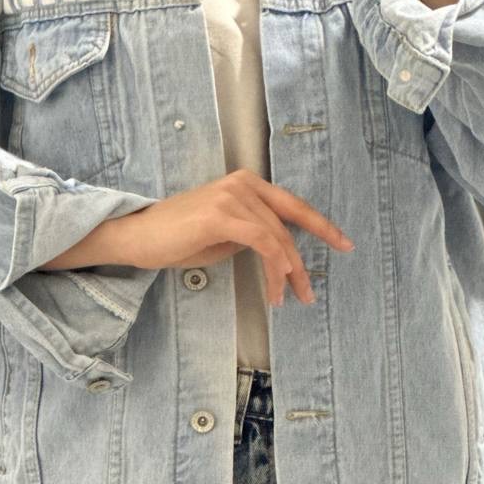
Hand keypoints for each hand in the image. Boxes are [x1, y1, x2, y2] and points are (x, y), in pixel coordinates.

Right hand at [113, 169, 355, 306]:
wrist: (139, 237)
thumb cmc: (178, 238)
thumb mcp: (226, 233)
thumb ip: (253, 232)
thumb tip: (279, 250)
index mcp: (247, 183)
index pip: (292, 205)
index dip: (321, 225)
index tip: (344, 244)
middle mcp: (243, 183)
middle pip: (289, 224)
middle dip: (304, 262)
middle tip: (311, 292)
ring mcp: (233, 196)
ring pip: (276, 238)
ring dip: (286, 274)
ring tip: (288, 299)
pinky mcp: (222, 214)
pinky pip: (261, 243)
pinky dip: (273, 267)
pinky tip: (275, 289)